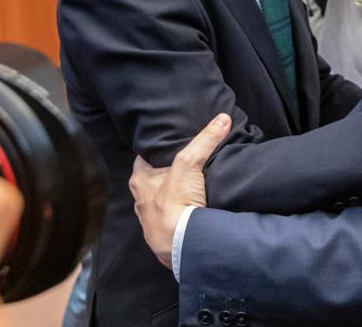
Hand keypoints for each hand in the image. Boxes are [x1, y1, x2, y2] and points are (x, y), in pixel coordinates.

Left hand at [129, 113, 231, 267]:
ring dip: (174, 196)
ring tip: (193, 188)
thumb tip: (222, 118)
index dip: (156, 152)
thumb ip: (205, 140)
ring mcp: (152, 221)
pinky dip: (181, 215)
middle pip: (154, 181)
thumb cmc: (175, 203)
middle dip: (167, 174)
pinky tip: (194, 211)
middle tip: (185, 165)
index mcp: (140, 181)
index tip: (168, 145)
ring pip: (162, 202)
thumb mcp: (189, 163)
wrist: (181, 244)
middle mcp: (141, 201)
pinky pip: (172, 220)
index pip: (144, 159)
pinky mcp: (165, 236)